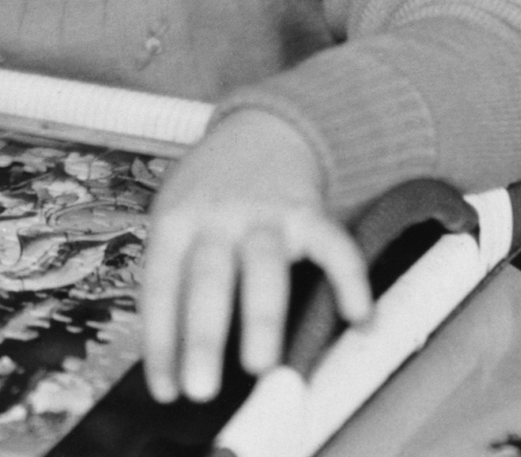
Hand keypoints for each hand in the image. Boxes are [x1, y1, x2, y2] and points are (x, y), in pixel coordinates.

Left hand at [140, 109, 371, 403]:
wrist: (262, 127)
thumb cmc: (209, 191)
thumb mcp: (176, 216)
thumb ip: (177, 276)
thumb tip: (175, 362)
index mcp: (176, 221)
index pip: (160, 287)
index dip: (161, 342)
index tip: (166, 392)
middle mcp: (218, 217)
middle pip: (207, 278)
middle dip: (204, 337)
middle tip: (202, 390)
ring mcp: (266, 213)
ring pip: (264, 266)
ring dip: (262, 317)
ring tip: (261, 369)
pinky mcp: (309, 212)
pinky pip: (333, 246)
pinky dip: (350, 280)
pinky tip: (360, 319)